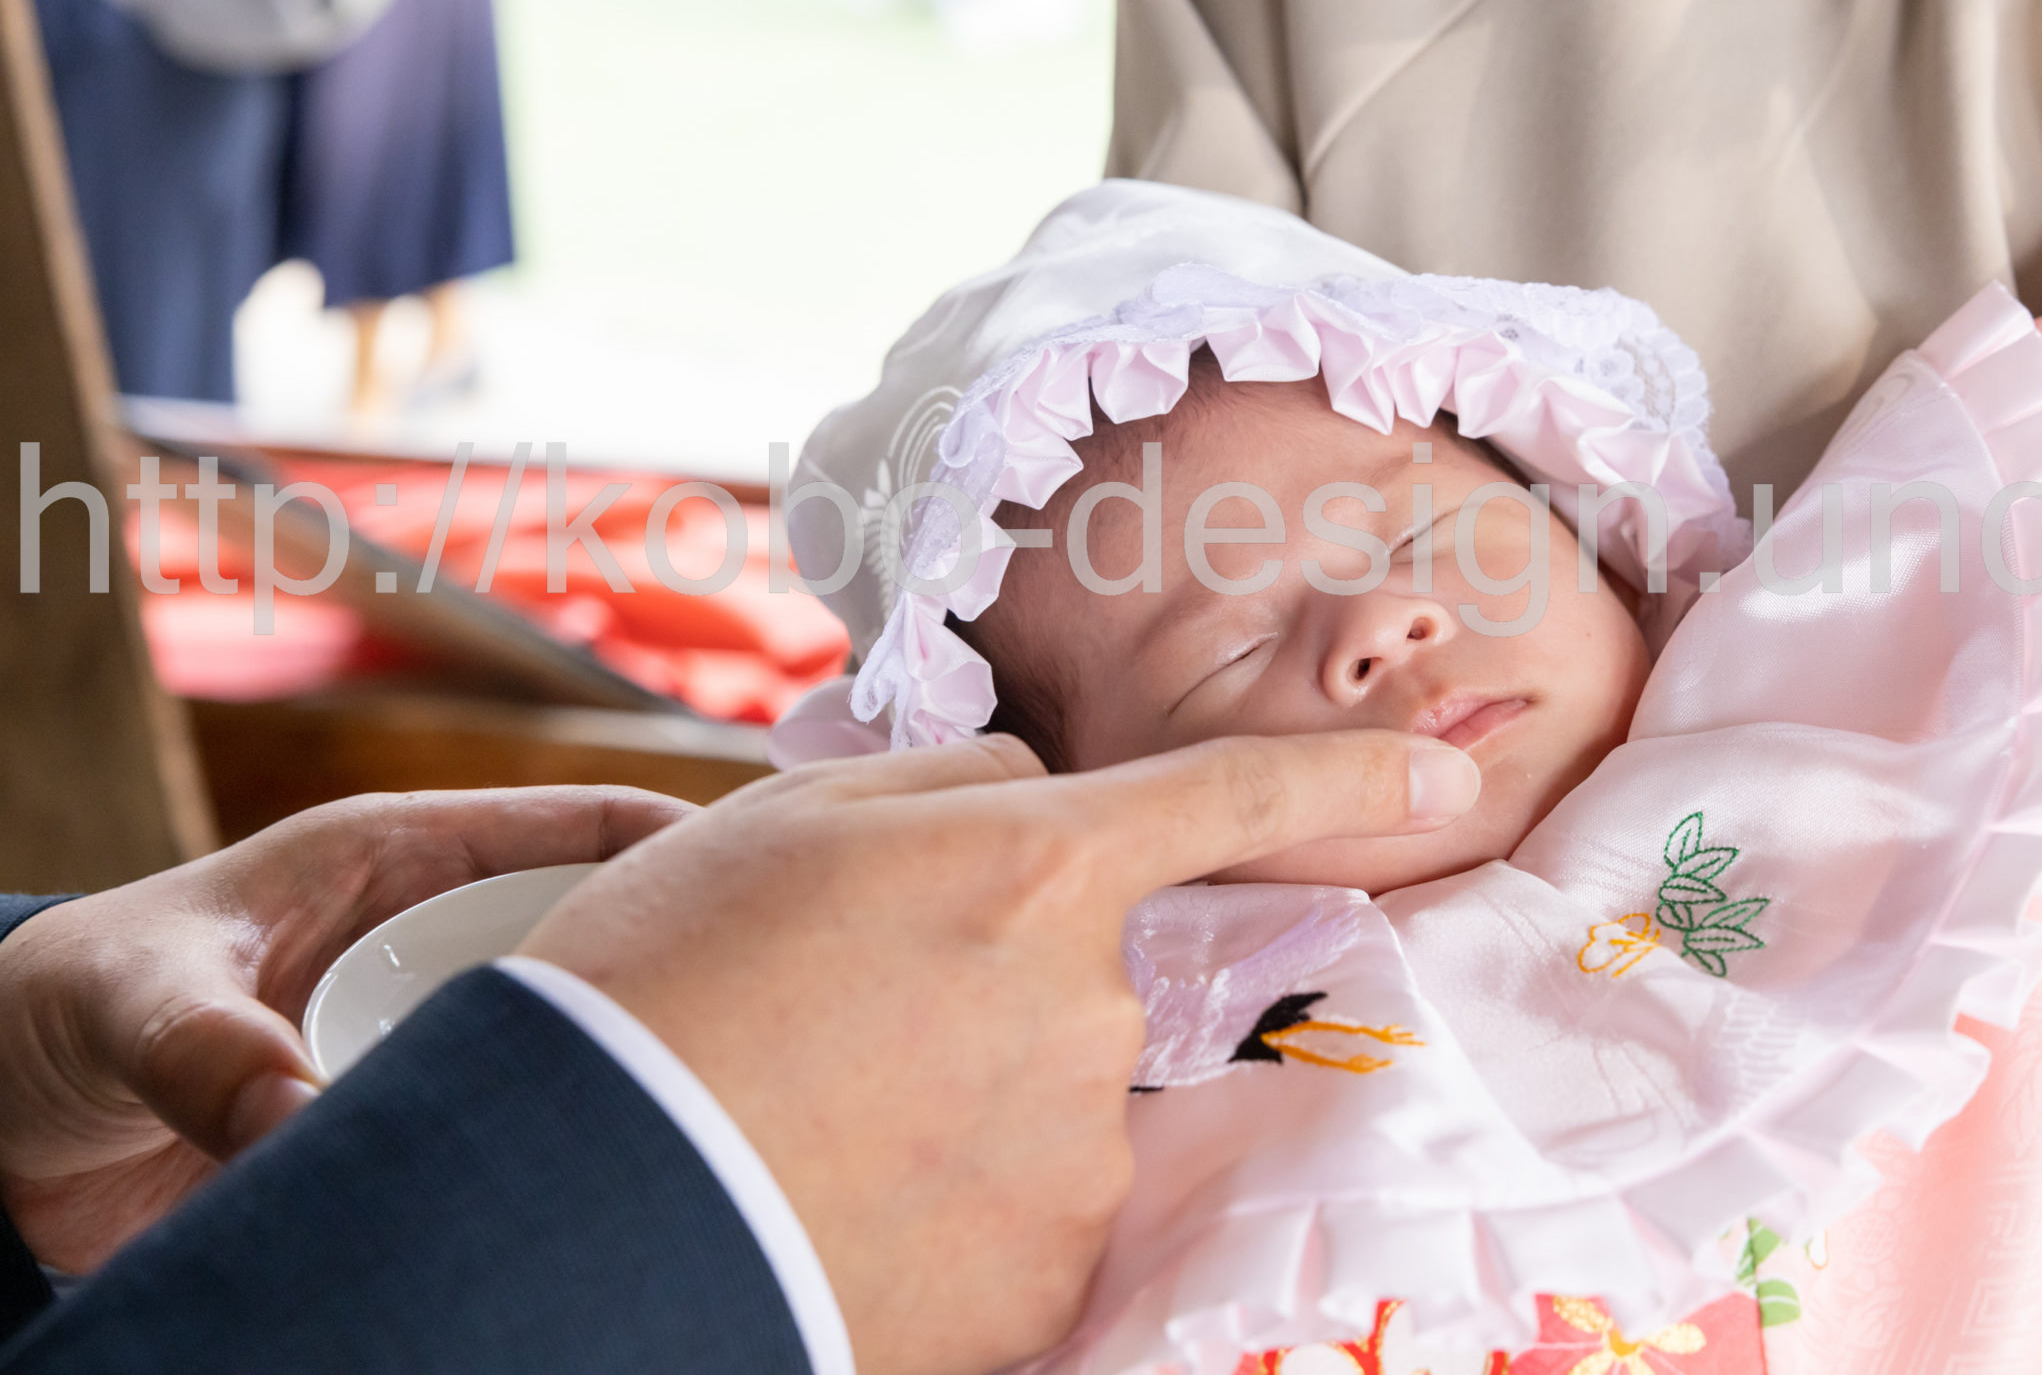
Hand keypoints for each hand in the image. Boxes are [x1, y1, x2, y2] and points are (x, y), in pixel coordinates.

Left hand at [0, 785, 694, 1271]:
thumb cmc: (67, 1003)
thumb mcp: (133, 1001)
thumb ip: (214, 1055)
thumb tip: (308, 1125)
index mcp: (396, 856)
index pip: (582, 824)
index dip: (687, 841)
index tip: (774, 881)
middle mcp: (436, 937)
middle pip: (603, 934)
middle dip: (679, 965)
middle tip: (762, 1020)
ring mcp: (426, 1029)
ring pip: (564, 1038)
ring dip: (615, 1065)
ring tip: (702, 1103)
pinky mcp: (402, 1115)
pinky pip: (501, 1127)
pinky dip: (549, 1144)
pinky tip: (595, 1175)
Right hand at [521, 730, 1480, 1374]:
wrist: (575, 1211)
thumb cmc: (659, 981)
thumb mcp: (784, 820)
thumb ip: (947, 783)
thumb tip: (1030, 789)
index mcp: (1037, 873)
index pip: (1236, 804)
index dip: (1351, 778)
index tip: (1444, 778)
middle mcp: (1088, 1014)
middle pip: (1096, 977)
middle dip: (1004, 989)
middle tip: (849, 1025)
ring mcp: (1073, 1162)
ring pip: (1055, 1103)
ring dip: (969, 1106)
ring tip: (822, 1123)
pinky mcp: (1041, 1285)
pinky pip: (1026, 1217)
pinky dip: (955, 1210)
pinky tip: (850, 1202)